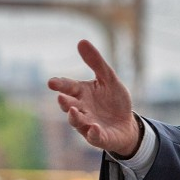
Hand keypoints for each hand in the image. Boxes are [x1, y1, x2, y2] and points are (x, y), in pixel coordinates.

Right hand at [46, 40, 140, 156]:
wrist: (127, 125)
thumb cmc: (115, 101)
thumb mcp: (109, 79)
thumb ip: (96, 63)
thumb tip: (81, 41)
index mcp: (81, 93)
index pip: (68, 87)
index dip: (60, 85)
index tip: (52, 82)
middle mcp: (81, 109)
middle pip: (68, 105)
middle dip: (64, 102)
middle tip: (62, 98)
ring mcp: (88, 124)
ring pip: (77, 121)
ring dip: (74, 117)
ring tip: (73, 111)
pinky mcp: (99, 137)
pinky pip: (94, 136)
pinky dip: (93, 133)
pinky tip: (95, 127)